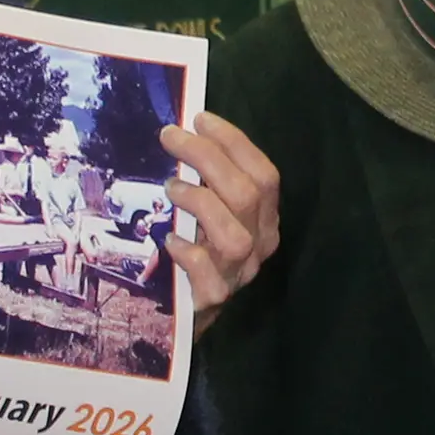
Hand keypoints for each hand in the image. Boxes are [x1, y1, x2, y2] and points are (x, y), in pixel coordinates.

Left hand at [160, 112, 281, 331]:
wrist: (193, 315)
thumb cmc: (201, 254)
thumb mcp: (214, 216)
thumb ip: (212, 185)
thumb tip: (184, 137)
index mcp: (266, 219)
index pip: (264, 174)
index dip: (234, 143)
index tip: (200, 119)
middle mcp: (261, 243)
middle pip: (247, 194)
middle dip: (207, 157)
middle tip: (170, 137)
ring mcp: (241, 272)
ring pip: (233, 232)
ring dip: (199, 201)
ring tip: (170, 188)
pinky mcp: (215, 296)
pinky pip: (205, 270)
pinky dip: (186, 250)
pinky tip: (168, 240)